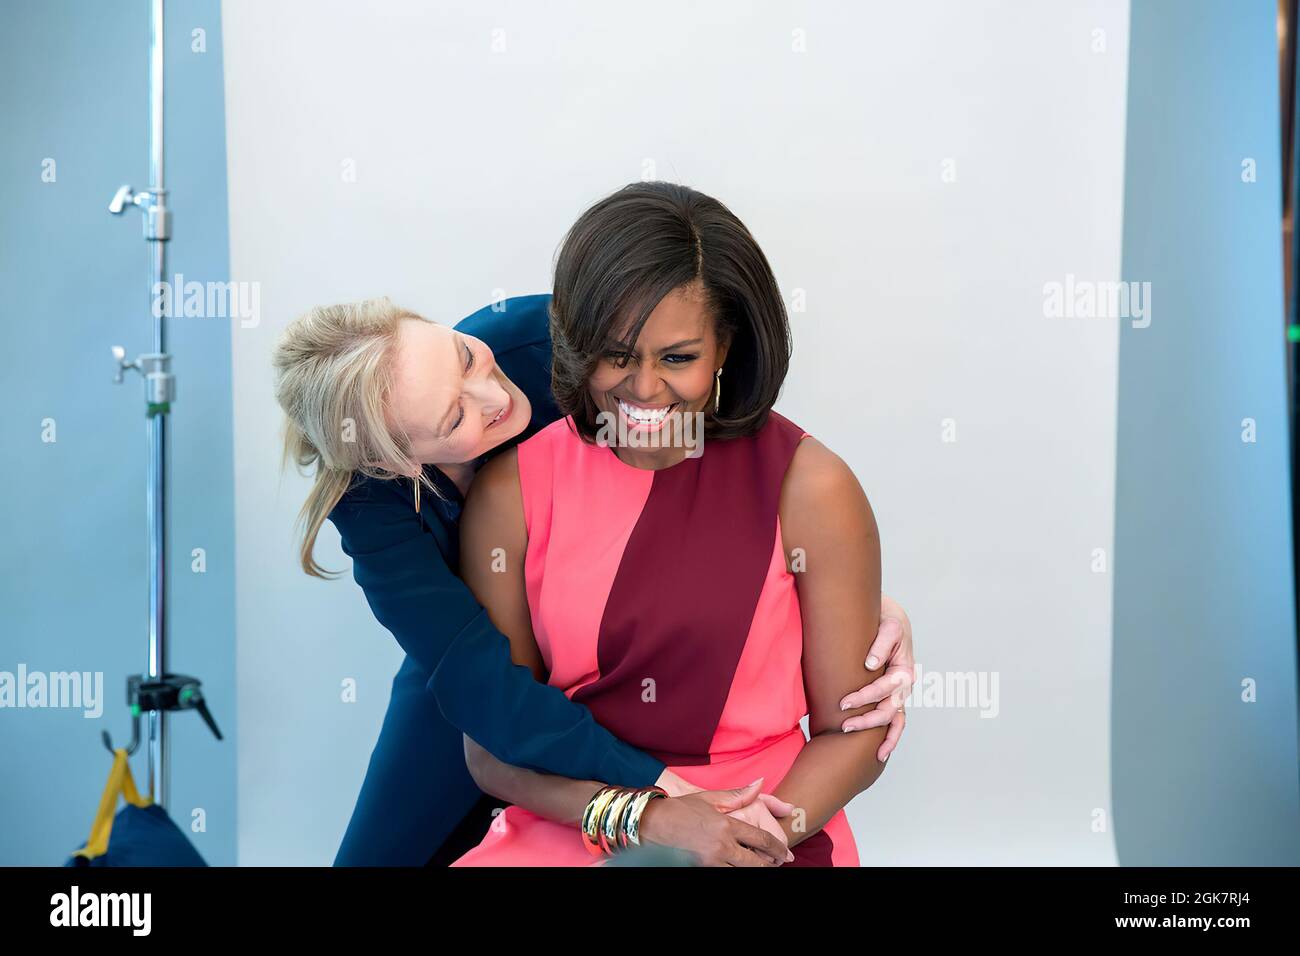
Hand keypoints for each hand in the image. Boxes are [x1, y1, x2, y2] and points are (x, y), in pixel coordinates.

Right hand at [637, 779, 793, 865]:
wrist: (652, 823)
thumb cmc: (681, 808)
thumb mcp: (710, 798)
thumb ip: (739, 794)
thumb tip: (761, 783)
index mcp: (726, 826)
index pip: (761, 840)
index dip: (778, 848)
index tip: (786, 853)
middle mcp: (721, 846)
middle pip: (755, 863)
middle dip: (769, 864)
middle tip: (776, 863)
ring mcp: (710, 861)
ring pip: (741, 872)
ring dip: (751, 868)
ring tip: (757, 864)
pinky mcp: (701, 868)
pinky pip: (724, 873)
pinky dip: (734, 869)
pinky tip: (736, 864)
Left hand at [838, 593, 913, 761]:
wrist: (890, 618)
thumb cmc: (888, 621)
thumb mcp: (889, 627)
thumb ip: (881, 644)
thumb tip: (870, 665)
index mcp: (905, 669)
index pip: (884, 689)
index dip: (864, 697)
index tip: (842, 704)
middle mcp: (904, 685)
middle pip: (889, 710)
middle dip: (868, 721)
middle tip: (844, 726)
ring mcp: (900, 692)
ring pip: (896, 720)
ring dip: (883, 736)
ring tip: (874, 753)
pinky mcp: (893, 694)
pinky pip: (895, 719)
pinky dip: (892, 735)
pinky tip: (881, 751)